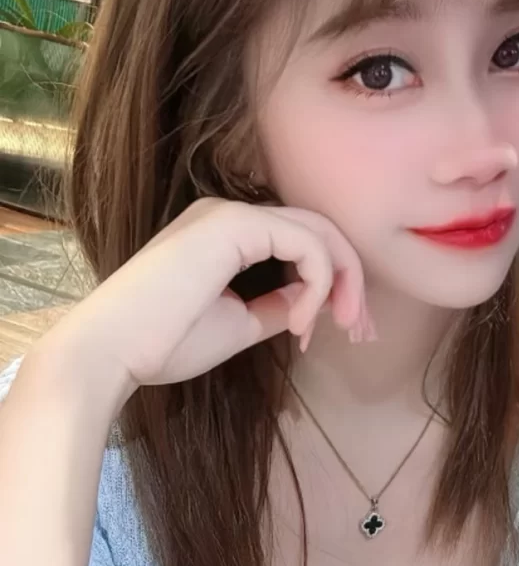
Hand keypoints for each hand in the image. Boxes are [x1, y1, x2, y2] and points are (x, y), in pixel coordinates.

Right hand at [45, 199, 368, 402]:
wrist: (111, 351)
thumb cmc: (161, 344)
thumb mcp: (237, 324)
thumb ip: (276, 305)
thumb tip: (313, 298)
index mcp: (224, 234)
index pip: (299, 241)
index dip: (331, 283)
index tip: (331, 332)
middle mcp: (228, 214)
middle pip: (318, 230)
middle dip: (350, 278)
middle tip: (360, 329)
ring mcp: (230, 215)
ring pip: (320, 232)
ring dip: (343, 281)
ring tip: (340, 326)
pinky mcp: (234, 225)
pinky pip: (307, 244)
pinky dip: (319, 284)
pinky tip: (302, 322)